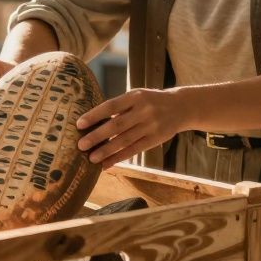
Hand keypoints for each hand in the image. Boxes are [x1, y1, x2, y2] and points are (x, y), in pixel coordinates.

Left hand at [75, 88, 191, 169]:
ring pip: (124, 140)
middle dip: (97, 136)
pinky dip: (119, 158)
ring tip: (91, 158)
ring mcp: (150, 126)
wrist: (181, 107)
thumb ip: (120, 107)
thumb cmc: (151, 101)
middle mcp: (143, 111)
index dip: (94, 115)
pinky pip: (134, 150)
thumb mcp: (137, 96)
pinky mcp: (155, 139)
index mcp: (135, 96)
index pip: (111, 106)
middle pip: (116, 125)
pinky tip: (106, 164)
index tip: (79, 124)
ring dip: (106, 151)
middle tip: (80, 145)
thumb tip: (94, 121)